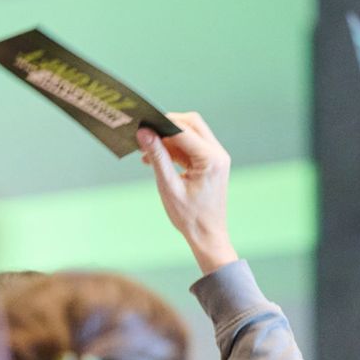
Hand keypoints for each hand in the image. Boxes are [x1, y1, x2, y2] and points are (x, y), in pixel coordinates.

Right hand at [137, 113, 238, 274]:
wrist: (207, 235)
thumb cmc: (190, 217)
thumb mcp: (168, 186)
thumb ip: (157, 157)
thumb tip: (144, 134)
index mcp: (211, 159)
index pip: (184, 131)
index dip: (162, 125)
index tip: (142, 125)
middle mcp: (217, 154)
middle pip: (191, 124)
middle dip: (167, 125)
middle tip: (145, 133)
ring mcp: (216, 157)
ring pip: (191, 133)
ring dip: (169, 138)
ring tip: (146, 149)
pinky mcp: (210, 163)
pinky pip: (190, 147)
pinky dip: (174, 149)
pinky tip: (155, 158)